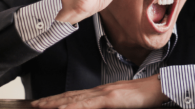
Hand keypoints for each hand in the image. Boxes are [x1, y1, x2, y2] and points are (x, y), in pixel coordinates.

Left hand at [31, 74, 167, 108]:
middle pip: (71, 95)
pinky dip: (74, 105)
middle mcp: (101, 90)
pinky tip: (63, 108)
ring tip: (40, 106)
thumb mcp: (124, 101)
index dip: (59, 99)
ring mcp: (106, 93)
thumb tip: (101, 106)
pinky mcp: (112, 98)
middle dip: (51, 101)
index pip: (76, 95)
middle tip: (34, 104)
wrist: (161, 87)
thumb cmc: (146, 95)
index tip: (44, 103)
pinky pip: (90, 104)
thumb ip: (110, 104)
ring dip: (56, 103)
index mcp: (103, 92)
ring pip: (76, 98)